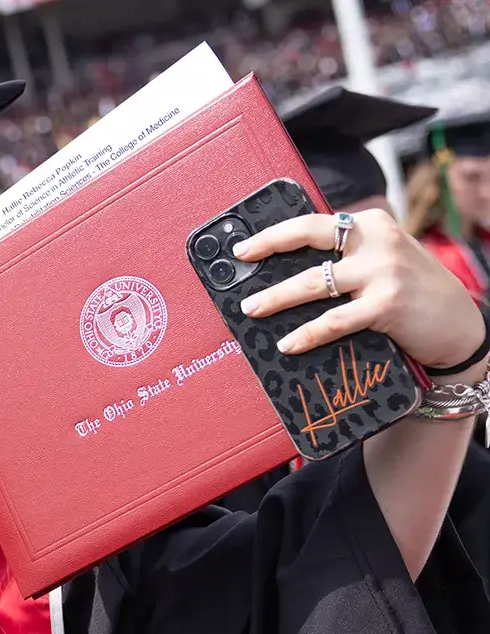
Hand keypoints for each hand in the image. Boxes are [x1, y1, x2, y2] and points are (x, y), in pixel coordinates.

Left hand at [236, 209, 484, 369]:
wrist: (461, 325)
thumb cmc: (412, 292)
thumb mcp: (383, 261)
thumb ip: (346, 257)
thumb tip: (286, 269)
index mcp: (371, 224)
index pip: (313, 223)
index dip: (274, 234)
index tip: (244, 247)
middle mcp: (378, 242)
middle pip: (310, 239)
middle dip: (268, 250)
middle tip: (240, 265)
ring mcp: (384, 272)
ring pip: (314, 282)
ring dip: (277, 298)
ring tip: (252, 310)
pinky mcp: (387, 304)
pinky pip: (334, 320)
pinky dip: (307, 333)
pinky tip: (288, 343)